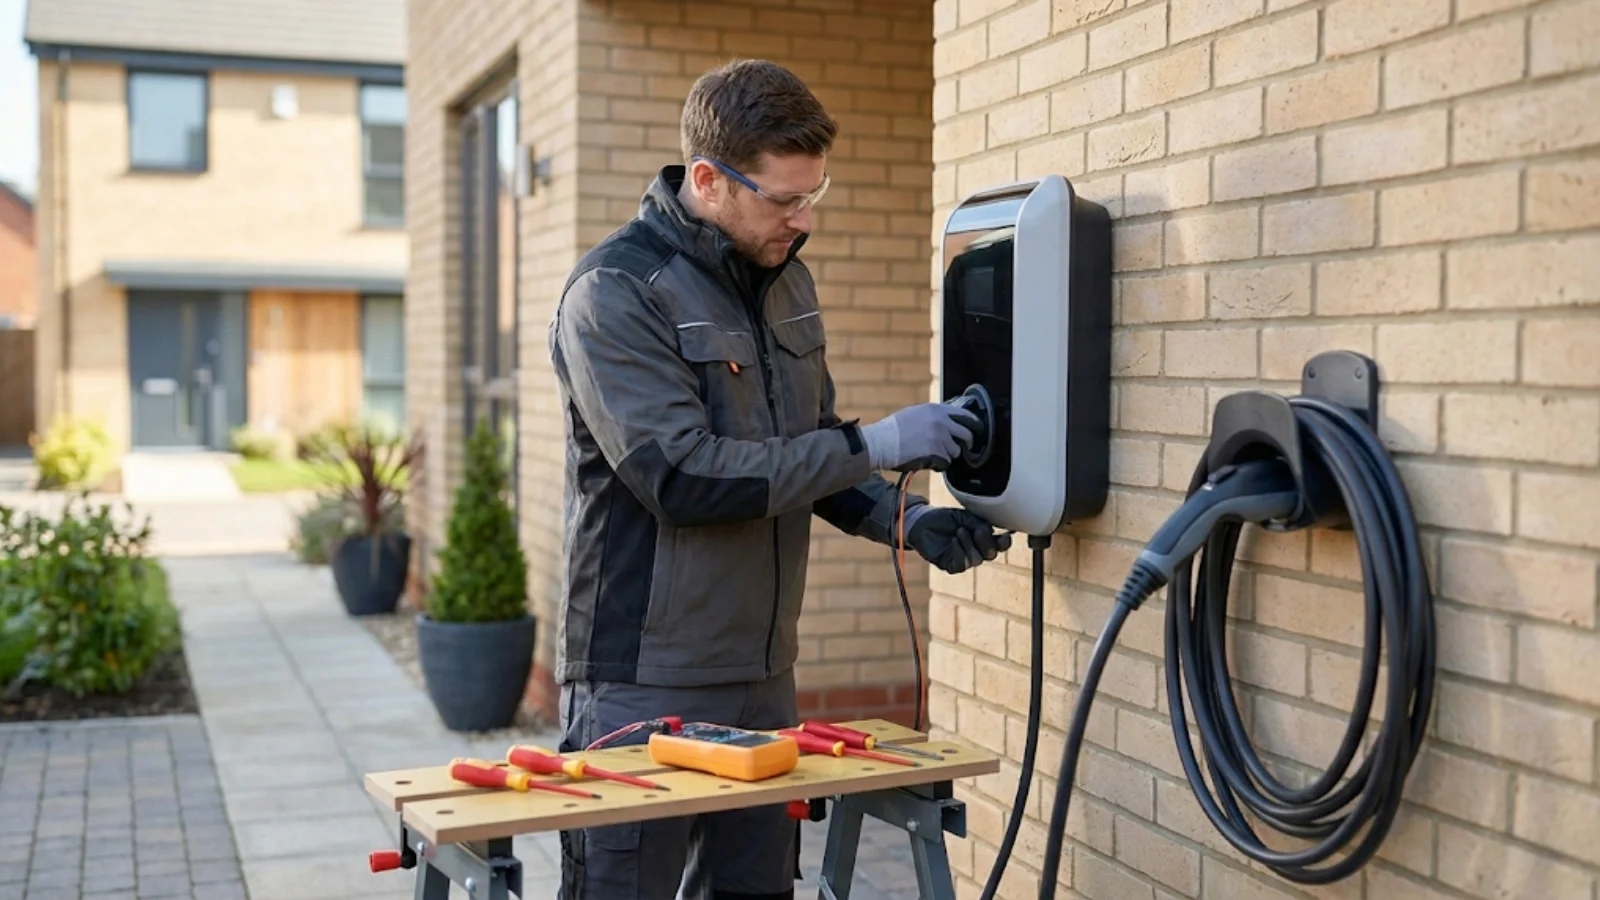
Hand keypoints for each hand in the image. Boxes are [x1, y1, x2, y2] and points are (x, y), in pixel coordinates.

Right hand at [859, 402, 979, 471]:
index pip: (965, 415)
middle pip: (967, 435)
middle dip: (965, 444)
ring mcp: (940, 437)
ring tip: (931, 455)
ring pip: (956, 451)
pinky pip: (946, 463)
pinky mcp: (936, 452)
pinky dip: (938, 465)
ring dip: (947, 456)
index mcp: (936, 410)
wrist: (881, 442)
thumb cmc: (893, 430)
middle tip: (960, 449)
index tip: (976, 431)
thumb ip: (933, 416)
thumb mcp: (915, 414)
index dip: (973, 424)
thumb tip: (948, 423)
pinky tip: (927, 461)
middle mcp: (942, 422)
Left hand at [904, 507, 1011, 573]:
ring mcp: (963, 559)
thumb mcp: (965, 517)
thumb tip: (992, 532)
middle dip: (986, 542)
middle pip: (991, 555)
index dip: (1005, 541)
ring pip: (976, 560)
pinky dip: (959, 552)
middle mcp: (975, 550)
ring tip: (959, 531)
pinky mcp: (949, 565)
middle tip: (976, 530)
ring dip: (969, 544)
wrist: (922, 521)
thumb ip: (980, 524)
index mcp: (982, 538)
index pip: (1000, 545)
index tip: (1004, 533)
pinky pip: (961, 565)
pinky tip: (953, 540)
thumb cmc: (944, 518)